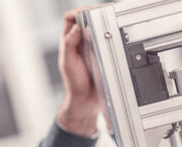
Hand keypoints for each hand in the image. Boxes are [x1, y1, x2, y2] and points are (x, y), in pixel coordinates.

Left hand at [56, 7, 99, 136]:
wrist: (86, 99)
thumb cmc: (74, 84)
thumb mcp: (68, 63)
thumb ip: (69, 44)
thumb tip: (75, 28)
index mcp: (68, 42)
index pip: (69, 18)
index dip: (77, 12)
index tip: (87, 12)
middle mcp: (78, 43)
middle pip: (83, 19)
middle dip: (92, 13)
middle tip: (102, 12)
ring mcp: (89, 48)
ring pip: (95, 27)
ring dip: (101, 22)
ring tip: (109, 19)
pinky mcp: (100, 54)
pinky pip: (104, 39)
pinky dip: (108, 33)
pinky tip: (113, 33)